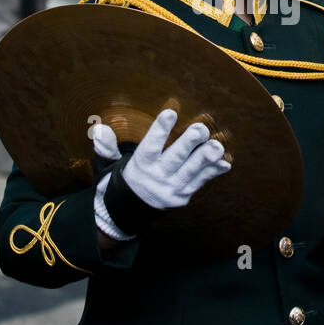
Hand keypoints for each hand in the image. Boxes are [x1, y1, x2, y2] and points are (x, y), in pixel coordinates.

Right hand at [93, 110, 230, 237]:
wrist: (129, 213)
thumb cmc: (124, 179)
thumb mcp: (110, 165)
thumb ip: (106, 147)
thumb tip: (98, 130)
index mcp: (140, 165)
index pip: (150, 145)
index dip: (160, 128)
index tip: (171, 111)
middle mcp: (157, 177)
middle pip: (174, 159)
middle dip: (188, 144)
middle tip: (201, 129)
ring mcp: (171, 188)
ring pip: (190, 172)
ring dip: (205, 159)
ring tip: (217, 145)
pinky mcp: (183, 196)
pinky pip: (200, 183)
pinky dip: (212, 173)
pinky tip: (225, 163)